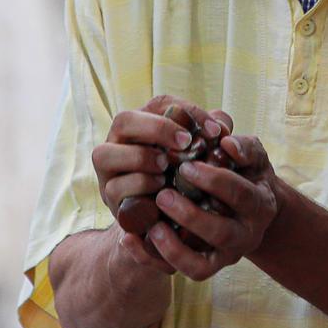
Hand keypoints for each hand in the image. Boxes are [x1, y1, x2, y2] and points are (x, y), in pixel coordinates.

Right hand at [92, 96, 231, 273]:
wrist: (168, 223)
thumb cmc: (187, 181)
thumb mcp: (204, 157)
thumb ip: (213, 137)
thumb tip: (222, 128)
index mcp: (146, 124)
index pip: (160, 104)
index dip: (186, 112)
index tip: (213, 131)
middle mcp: (119, 142)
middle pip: (123, 120)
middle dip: (156, 129)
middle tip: (185, 143)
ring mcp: (109, 170)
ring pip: (106, 154)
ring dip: (141, 158)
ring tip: (166, 169)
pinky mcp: (109, 197)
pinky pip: (115, 187)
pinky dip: (139, 186)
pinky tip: (160, 191)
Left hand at [147, 134, 280, 280]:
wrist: (248, 207)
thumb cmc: (245, 172)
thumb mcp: (252, 156)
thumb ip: (243, 146)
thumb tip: (226, 143)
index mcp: (260, 205)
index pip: (240, 195)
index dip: (213, 181)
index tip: (186, 166)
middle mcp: (247, 235)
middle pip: (221, 233)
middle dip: (191, 216)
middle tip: (163, 195)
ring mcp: (225, 256)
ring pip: (200, 265)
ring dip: (173, 247)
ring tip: (151, 225)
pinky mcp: (205, 268)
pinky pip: (180, 272)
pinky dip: (152, 259)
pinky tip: (130, 239)